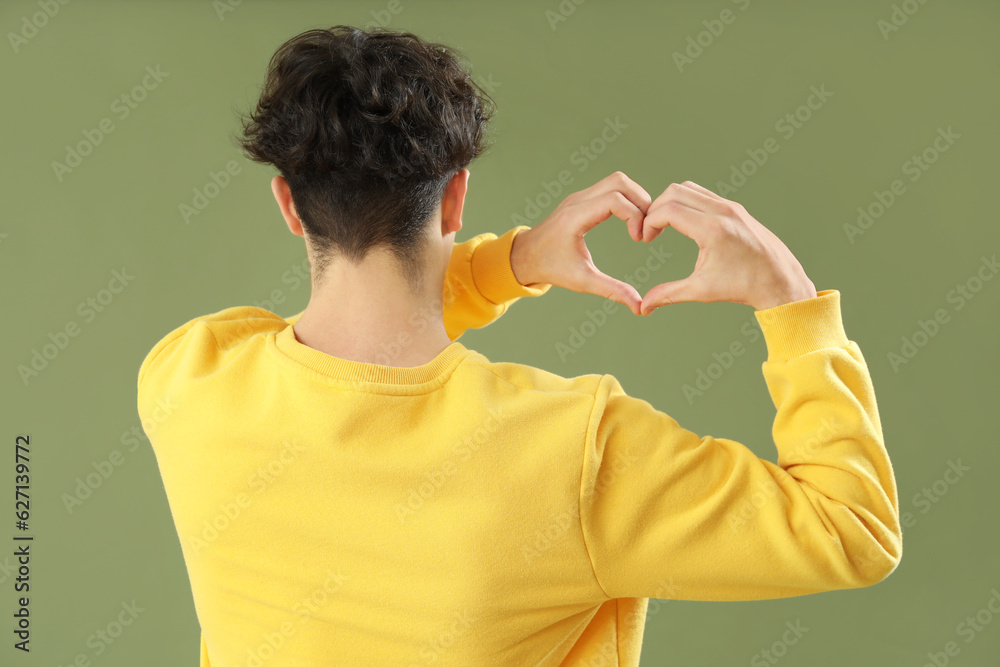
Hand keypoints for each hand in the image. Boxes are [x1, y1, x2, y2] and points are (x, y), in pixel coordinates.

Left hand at [510, 171, 650, 315]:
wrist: (525, 256)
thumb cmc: (551, 269)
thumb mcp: (582, 282)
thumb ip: (612, 291)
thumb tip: (640, 307)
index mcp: (575, 217)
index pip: (615, 200)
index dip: (635, 216)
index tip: (639, 240)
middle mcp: (577, 201)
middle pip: (620, 182)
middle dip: (641, 201)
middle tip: (647, 228)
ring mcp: (580, 197)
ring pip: (617, 181)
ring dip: (636, 198)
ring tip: (642, 224)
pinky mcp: (583, 199)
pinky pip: (611, 187)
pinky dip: (627, 199)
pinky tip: (632, 221)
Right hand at [638, 181, 815, 313]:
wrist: (780, 280)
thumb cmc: (742, 287)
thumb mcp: (702, 290)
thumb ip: (669, 294)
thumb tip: (643, 307)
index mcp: (712, 230)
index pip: (668, 210)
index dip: (649, 222)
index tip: (646, 239)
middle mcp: (722, 211)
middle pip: (675, 192)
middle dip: (656, 208)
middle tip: (651, 231)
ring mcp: (731, 206)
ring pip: (689, 188)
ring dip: (672, 202)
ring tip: (665, 226)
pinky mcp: (735, 208)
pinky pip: (704, 194)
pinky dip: (687, 202)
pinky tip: (684, 224)